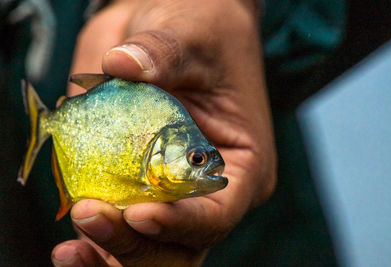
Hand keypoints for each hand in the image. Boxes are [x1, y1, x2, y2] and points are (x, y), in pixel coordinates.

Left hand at [52, 0, 275, 265]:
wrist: (184, 31)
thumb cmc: (206, 32)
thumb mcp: (193, 34)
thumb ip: (163, 52)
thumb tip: (121, 64)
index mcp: (240, 165)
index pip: (218, 211)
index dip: (181, 222)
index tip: (139, 212)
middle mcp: (205, 189)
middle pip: (178, 245)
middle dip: (135, 244)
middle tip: (91, 216)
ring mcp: (169, 191)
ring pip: (146, 248)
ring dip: (109, 251)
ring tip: (73, 242)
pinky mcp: (135, 182)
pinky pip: (118, 227)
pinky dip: (95, 241)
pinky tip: (70, 245)